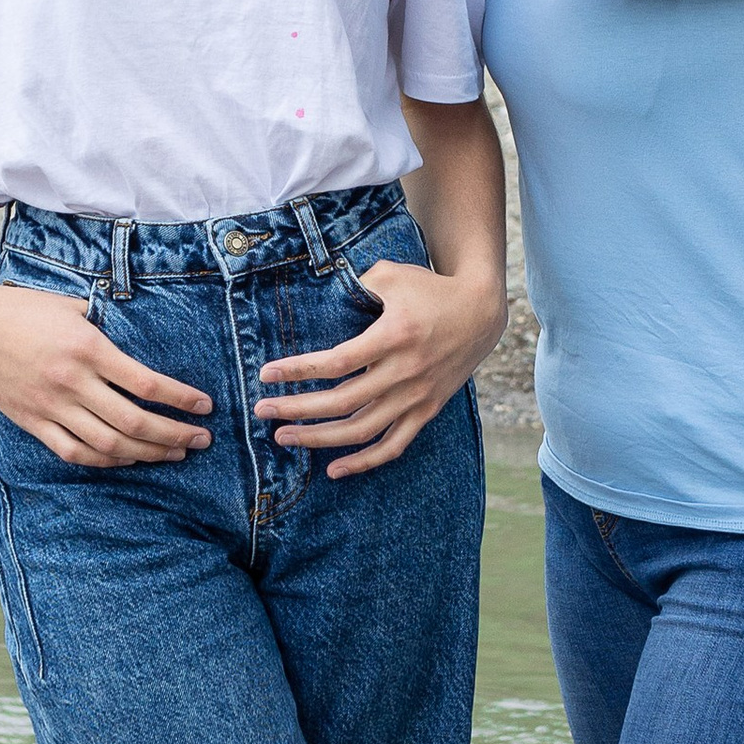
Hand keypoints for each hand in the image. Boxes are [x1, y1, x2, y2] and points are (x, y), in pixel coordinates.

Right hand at [0, 277, 211, 469]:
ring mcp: (50, 406)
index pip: (146, 384)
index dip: (181, 399)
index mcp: (86, 348)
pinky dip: (106, 461)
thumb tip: (144, 338)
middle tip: (201, 439)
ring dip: (147, 453)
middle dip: (174, 434)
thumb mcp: (71, 305)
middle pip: (133, 422)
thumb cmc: (21, 308)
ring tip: (174, 453)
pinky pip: (75, 452)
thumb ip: (108, 324)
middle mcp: (71, 382)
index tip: (204, 406)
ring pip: (108, 444)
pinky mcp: (32, 422)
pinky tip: (129, 458)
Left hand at [255, 258, 503, 476]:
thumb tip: (321, 297)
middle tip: (262, 410)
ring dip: (319, 438)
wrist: (481, 312)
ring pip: (362, 429)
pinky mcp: (427, 410)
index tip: (266, 375)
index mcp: (394, 336)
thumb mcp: (393, 275)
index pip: (336, 362)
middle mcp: (406, 371)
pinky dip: (364, 462)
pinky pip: (394, 445)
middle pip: (342, 402)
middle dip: (297, 409)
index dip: (298, 371)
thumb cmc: (431, 289)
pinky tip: (333, 469)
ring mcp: (417, 396)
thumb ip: (356, 285)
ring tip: (285, 437)